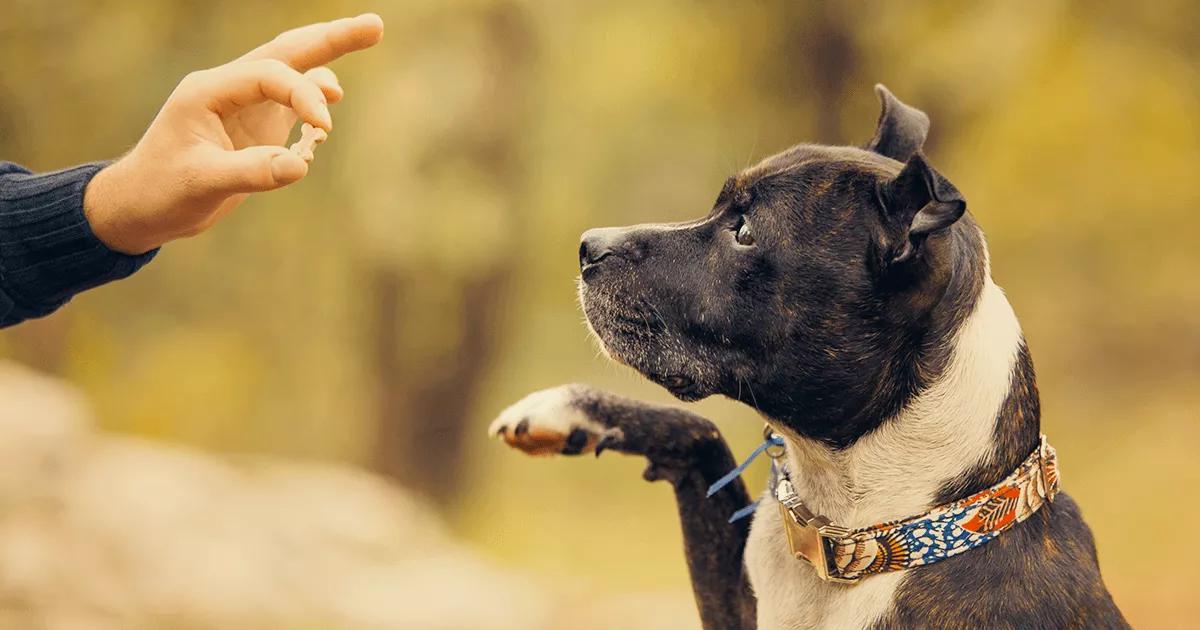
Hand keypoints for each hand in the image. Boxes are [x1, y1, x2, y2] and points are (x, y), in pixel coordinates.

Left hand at [83, 14, 384, 253]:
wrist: (139, 206)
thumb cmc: (162, 192)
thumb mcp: (203, 184)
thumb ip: (251, 172)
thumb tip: (301, 165)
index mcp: (209, 91)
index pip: (269, 76)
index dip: (303, 95)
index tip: (324, 128)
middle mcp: (228, 88)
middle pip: (286, 52)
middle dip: (330, 38)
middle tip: (376, 25)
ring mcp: (242, 105)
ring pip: (292, 71)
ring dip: (328, 59)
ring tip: (369, 35)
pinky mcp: (254, 125)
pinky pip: (291, 101)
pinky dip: (314, 99)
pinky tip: (330, 107)